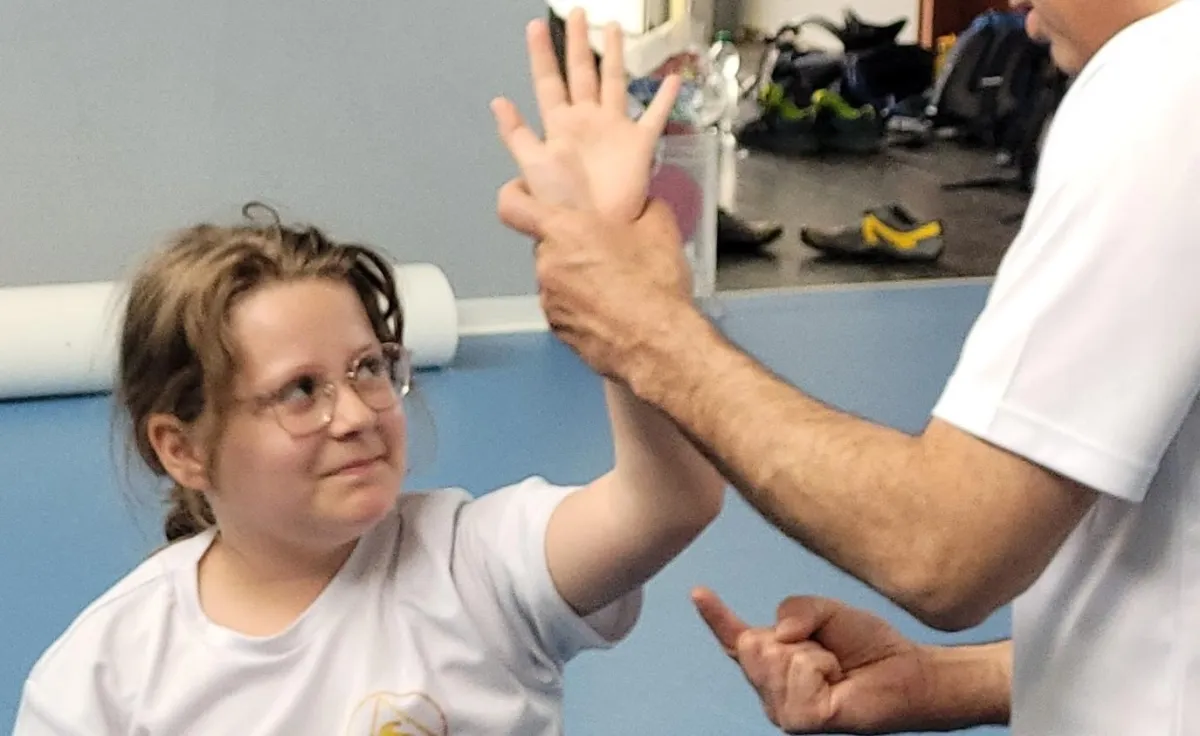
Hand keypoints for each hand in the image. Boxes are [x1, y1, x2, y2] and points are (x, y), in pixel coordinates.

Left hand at [490, 8, 679, 219]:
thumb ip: (515, 134)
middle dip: (577, 43)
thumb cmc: (562, 201)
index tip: (535, 27)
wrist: (596, 227)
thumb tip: (497, 101)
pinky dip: (664, 100)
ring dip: (614, 57)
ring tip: (614, 29)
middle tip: (578, 14)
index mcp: (559, 124)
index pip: (547, 81)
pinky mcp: (639, 144)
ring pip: (614, 83)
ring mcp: (614, 130)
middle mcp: (586, 121)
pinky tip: (672, 80)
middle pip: (581, 72)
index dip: (541, 55)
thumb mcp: (532, 166)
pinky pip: (654, 117)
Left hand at [496, 180, 697, 381]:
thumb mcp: (661, 230)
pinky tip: (613, 312)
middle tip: (603, 247)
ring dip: (578, 279)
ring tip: (616, 286)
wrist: (657, 347)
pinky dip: (583, 308)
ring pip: (557, 280)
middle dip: (570, 245)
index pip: (513, 205)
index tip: (526, 193)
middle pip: (546, 245)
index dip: (516, 195)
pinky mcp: (560, 332)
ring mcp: (550, 302)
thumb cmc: (652, 288)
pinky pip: (565, 310)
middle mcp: (547, 265)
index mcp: (564, 232)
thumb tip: (643, 206)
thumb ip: (643, 208)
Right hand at [692, 587, 935, 733]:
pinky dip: (820, 666)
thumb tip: (779, 635)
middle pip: (752, 644)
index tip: (698, 591)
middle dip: (793, 636)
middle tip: (825, 651)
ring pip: (774, 657)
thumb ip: (796, 609)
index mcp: (773, 661)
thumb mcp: (827, 611)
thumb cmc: (868, 645)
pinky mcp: (802, 720)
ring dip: (812, 653)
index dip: (714, 616)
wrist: (908, 671)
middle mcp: (770, 689)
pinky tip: (836, 681)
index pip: (734, 639)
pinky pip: (798, 672)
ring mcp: (782, 708)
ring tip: (834, 668)